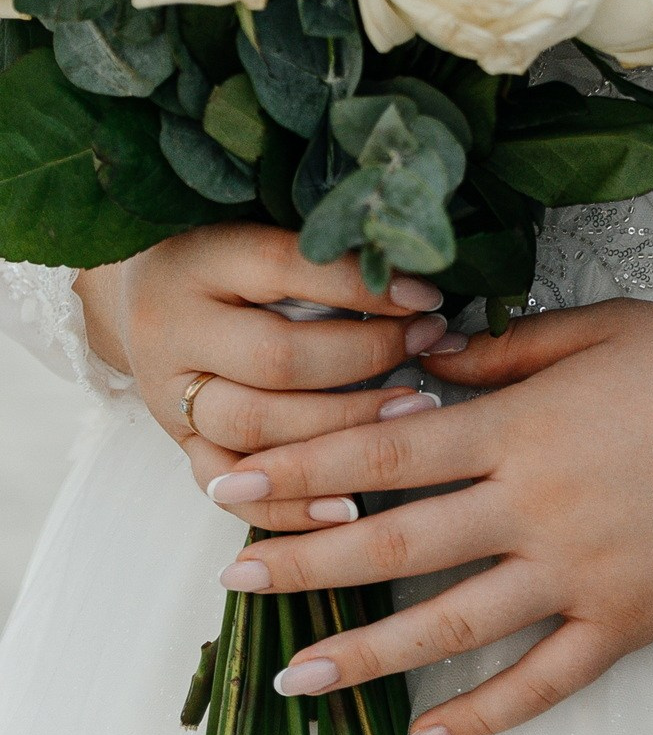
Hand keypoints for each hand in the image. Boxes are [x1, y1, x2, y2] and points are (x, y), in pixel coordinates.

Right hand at [74, 227, 459, 528]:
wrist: (139, 293)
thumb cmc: (222, 253)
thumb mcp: (258, 227)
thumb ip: (322, 252)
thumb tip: (415, 279)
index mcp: (203, 260)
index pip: (288, 268)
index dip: (363, 286)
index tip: (427, 297)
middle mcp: (177, 332)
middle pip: (276, 358)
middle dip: (365, 360)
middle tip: (431, 349)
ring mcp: (170, 397)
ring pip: (255, 428)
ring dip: (342, 430)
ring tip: (412, 414)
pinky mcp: (178, 446)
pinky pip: (229, 489)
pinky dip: (290, 505)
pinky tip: (350, 507)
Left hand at [209, 300, 652, 734]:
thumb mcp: (607, 326)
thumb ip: (510, 346)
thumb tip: (425, 354)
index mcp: (529, 422)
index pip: (389, 446)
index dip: (303, 461)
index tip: (231, 474)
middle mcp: (539, 502)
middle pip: (398, 536)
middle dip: (306, 554)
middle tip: (231, 574)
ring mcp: (580, 572)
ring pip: (451, 622)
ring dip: (364, 649)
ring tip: (293, 672)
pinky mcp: (625, 622)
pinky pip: (540, 681)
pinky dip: (478, 715)